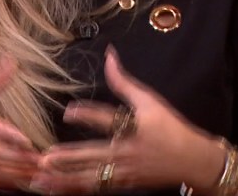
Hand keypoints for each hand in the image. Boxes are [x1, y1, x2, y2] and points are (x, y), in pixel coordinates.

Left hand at [32, 48, 218, 193]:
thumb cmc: (172, 129)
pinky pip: (95, 188)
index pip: (110, 120)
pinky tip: (58, 189)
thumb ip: (124, 81)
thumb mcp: (150, 101)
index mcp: (134, 129)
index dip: (89, 114)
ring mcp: (125, 173)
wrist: (194, 162)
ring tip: (43, 179)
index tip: (68, 111)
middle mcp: (127, 153)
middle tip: (47, 158)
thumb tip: (109, 55)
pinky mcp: (123, 185)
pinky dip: (76, 189)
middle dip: (70, 159)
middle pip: (96, 157)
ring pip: (91, 178)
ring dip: (67, 179)